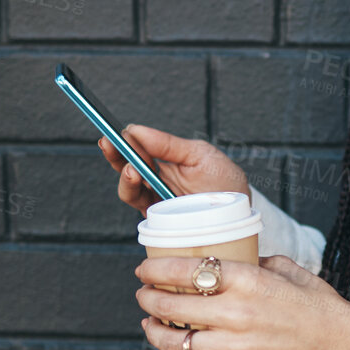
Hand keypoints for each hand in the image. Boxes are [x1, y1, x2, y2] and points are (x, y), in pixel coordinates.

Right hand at [99, 124, 250, 214]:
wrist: (239, 214)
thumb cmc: (224, 182)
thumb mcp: (199, 154)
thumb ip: (167, 144)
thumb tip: (135, 130)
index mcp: (167, 161)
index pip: (140, 149)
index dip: (125, 142)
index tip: (115, 133)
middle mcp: (158, 180)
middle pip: (127, 166)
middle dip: (116, 155)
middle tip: (109, 144)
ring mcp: (156, 200)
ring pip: (129, 187)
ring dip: (125, 175)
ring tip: (131, 167)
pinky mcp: (158, 219)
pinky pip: (139, 204)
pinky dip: (133, 191)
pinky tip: (135, 177)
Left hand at [135, 254, 349, 349]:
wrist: (340, 342)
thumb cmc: (315, 301)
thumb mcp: (284, 267)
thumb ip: (250, 261)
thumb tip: (220, 260)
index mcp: (247, 280)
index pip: (186, 270)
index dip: (156, 269)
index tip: (144, 268)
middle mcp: (237, 313)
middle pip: (173, 305)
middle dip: (149, 297)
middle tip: (144, 293)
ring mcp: (237, 346)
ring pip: (176, 342)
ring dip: (154, 331)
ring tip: (150, 323)